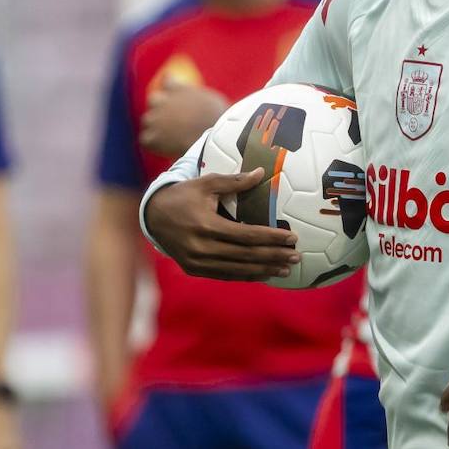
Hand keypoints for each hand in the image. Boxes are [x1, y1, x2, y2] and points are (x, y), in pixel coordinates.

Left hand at [139, 78, 228, 157]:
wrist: (215, 139)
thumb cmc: (221, 120)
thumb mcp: (212, 100)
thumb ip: (198, 98)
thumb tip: (198, 101)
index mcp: (178, 88)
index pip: (168, 79)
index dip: (170, 86)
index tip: (172, 89)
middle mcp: (162, 101)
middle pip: (154, 99)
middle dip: (159, 107)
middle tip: (171, 118)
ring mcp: (155, 120)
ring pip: (148, 121)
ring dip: (156, 126)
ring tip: (170, 137)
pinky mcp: (152, 138)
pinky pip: (147, 140)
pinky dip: (154, 144)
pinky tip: (165, 149)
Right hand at [145, 169, 300, 280]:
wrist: (152, 216)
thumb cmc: (183, 195)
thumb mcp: (207, 184)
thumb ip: (235, 181)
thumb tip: (262, 173)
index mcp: (207, 225)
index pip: (247, 235)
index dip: (271, 238)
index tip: (292, 238)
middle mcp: (202, 248)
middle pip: (246, 255)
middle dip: (274, 256)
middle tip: (296, 256)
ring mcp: (197, 262)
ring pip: (238, 269)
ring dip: (264, 269)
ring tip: (286, 268)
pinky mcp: (194, 270)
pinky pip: (225, 275)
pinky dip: (246, 275)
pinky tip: (264, 274)